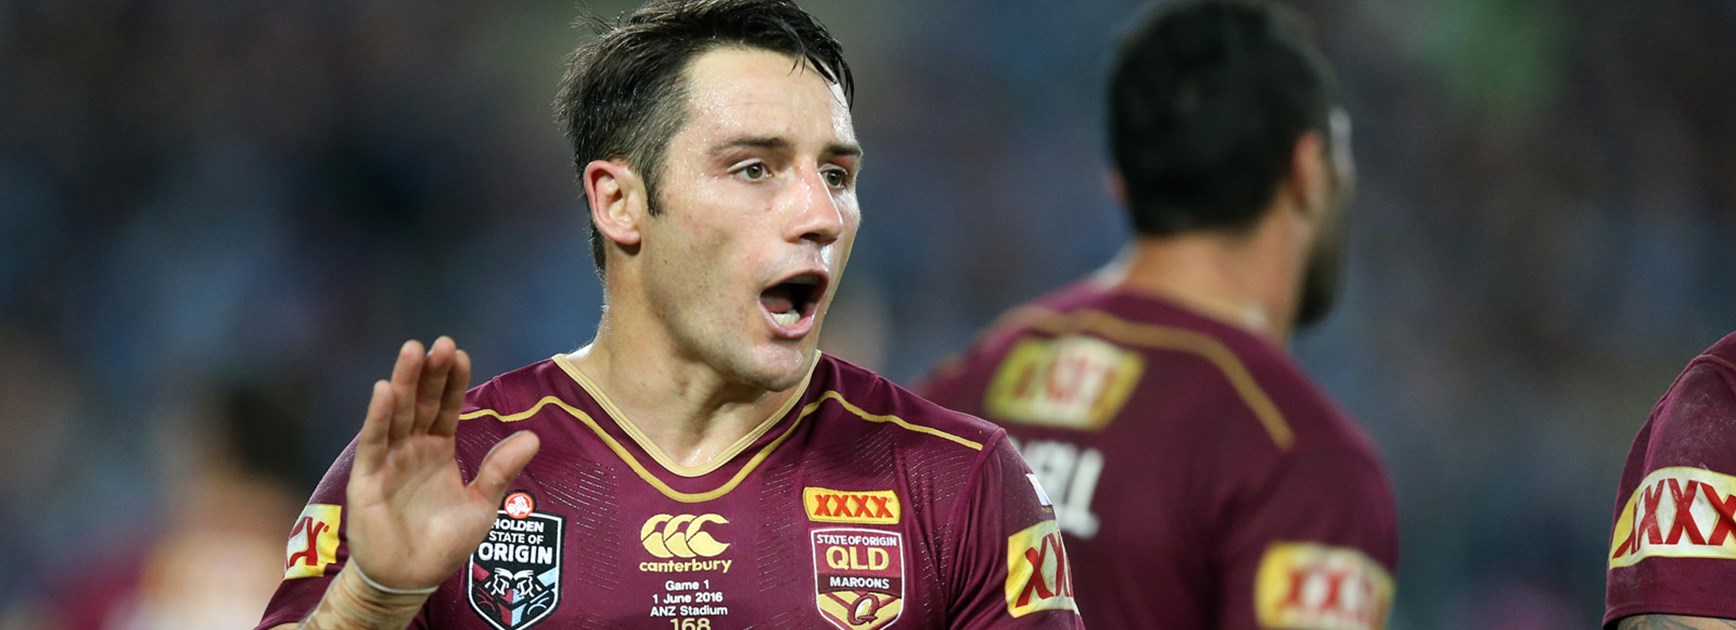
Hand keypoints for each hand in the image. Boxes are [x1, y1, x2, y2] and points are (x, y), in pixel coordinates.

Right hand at [344, 337, 540, 589]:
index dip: (453, 382)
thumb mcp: (482, 504)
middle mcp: (412, 448)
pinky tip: (384, 390)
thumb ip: (501, 469)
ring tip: (413, 350)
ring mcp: (389, 460)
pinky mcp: (367, 478)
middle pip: (421, 402)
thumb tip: (534, 436)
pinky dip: (378, 417)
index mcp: (439, 450)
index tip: (461, 354)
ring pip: (397, 414)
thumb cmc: (444, 542)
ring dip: (403, 383)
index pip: (447, 407)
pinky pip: (374, 443)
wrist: (411, 578)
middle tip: (441, 343)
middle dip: (430, 373)